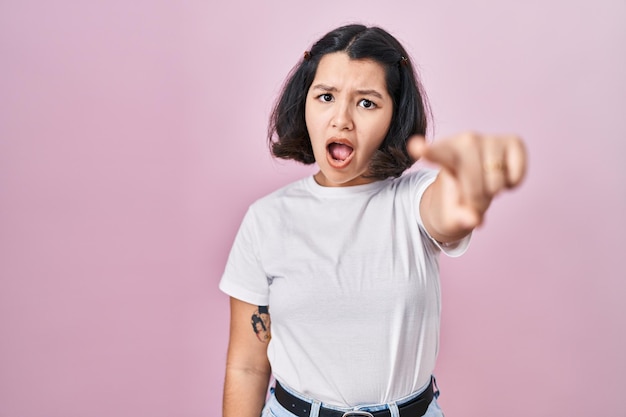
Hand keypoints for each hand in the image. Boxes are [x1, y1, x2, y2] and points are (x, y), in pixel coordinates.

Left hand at [408, 132, 526, 235]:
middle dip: (475, 199)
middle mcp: (466, 141)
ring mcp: (490, 139)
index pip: (436, 153)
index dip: (428, 151)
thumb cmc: (457, 198)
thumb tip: (473, 220)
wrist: (473, 186)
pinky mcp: (513, 142)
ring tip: (484, 188)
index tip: (415, 147)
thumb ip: (458, 217)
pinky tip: (502, 177)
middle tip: (471, 203)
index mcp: (443, 154)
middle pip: (473, 179)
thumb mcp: (450, 214)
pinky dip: (512, 184)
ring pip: (496, 180)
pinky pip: (516, 173)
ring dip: (493, 193)